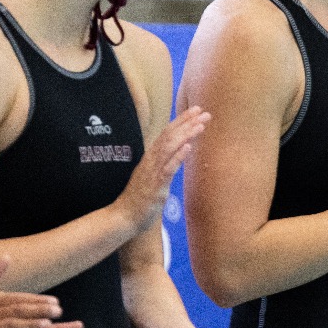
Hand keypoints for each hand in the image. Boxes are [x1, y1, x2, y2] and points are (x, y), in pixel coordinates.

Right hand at [115, 107, 209, 234]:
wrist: (124, 217)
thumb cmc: (139, 198)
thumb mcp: (152, 176)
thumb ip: (163, 164)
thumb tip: (176, 153)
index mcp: (151, 158)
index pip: (167, 133)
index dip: (181, 121)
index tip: (196, 110)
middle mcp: (151, 161)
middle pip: (169, 136)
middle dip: (187, 122)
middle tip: (203, 111)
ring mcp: (152, 172)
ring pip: (169, 148)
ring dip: (185, 135)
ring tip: (200, 125)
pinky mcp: (156, 186)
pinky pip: (167, 169)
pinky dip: (178, 156)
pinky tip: (188, 147)